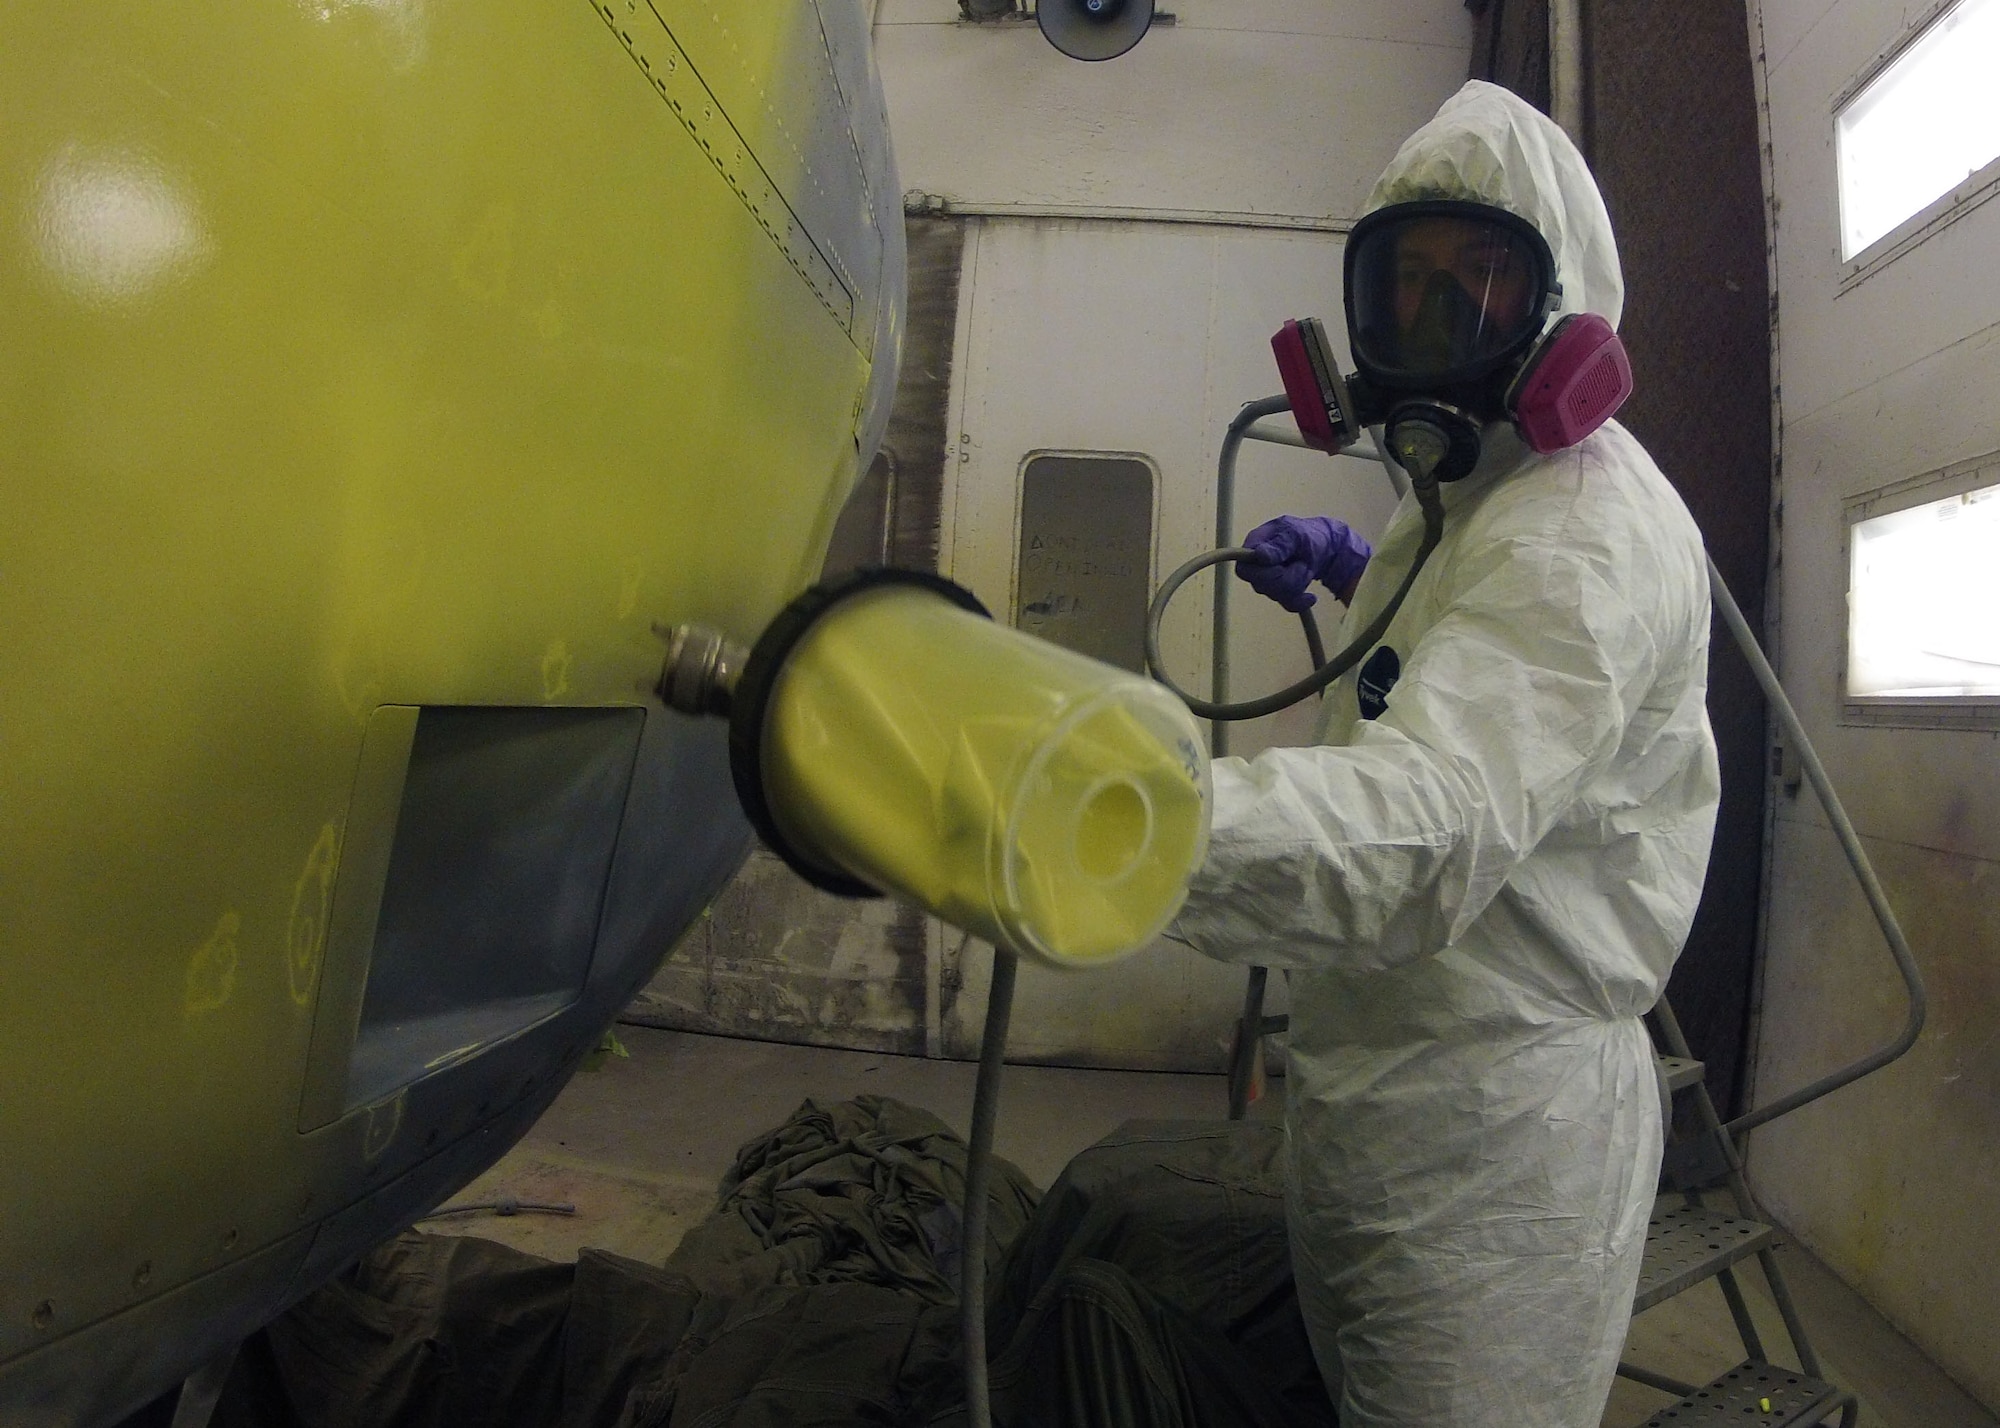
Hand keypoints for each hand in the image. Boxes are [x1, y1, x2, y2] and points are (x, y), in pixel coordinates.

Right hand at [1236, 516, 1372, 612]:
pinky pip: (1287, 605)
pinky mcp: (1280, 591)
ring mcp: (1267, 579)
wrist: (1326, 547)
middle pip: (1260, 586)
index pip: (1244, 570)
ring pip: (1276, 595)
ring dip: (1297, 584)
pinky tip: (1310, 596)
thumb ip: (1279, 544)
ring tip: (1306, 568)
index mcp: (1255, 545)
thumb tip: (1260, 555)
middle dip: (1286, 578)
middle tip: (1302, 564)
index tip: (1281, 567)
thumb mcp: (1296, 534)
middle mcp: (1256, 564)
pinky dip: (1301, 601)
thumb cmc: (1309, 535)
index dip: (1261, 574)